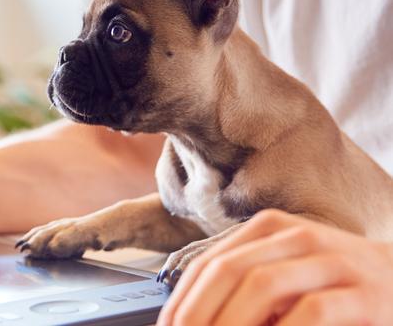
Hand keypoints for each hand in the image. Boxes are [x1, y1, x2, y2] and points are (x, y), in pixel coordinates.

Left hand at [157, 209, 392, 325]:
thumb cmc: (335, 283)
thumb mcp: (285, 274)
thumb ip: (246, 288)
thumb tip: (192, 318)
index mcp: (269, 229)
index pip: (210, 262)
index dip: (183, 299)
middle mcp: (296, 237)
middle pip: (228, 271)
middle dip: (198, 313)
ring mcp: (331, 261)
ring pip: (262, 286)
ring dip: (230, 323)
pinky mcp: (363, 294)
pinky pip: (311, 312)